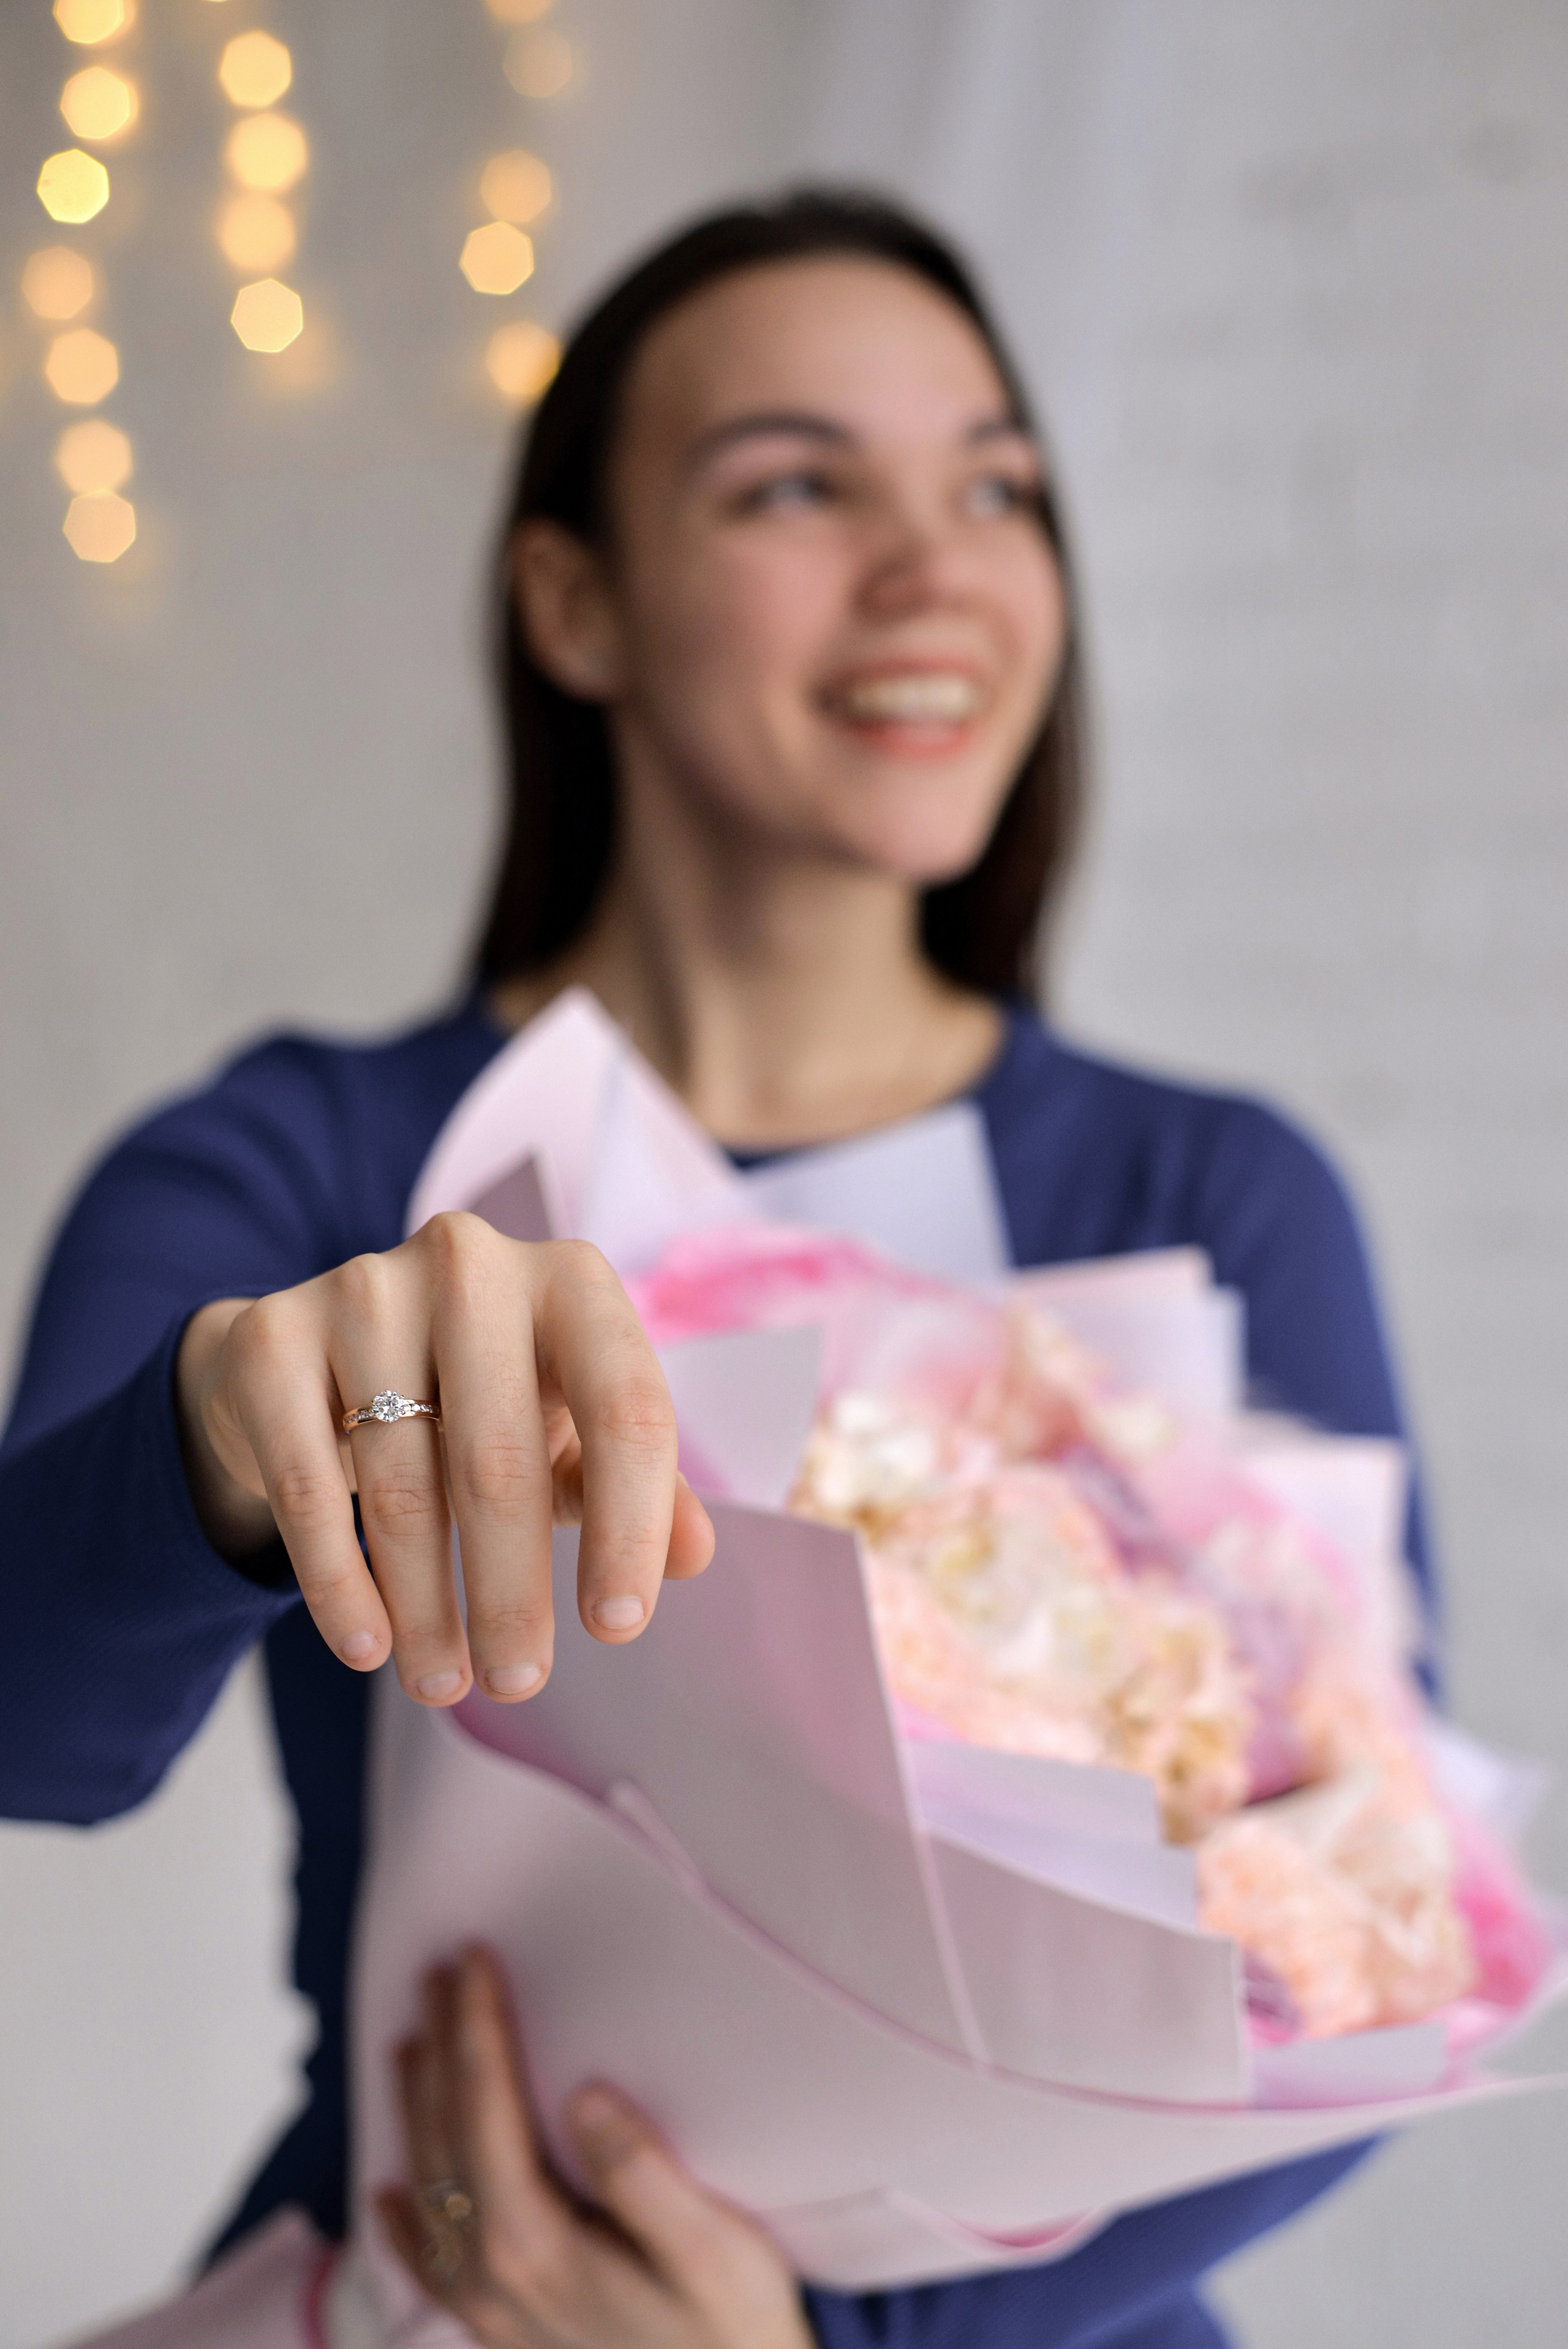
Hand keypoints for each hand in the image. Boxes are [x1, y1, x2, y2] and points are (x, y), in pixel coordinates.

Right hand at [175, 1216, 713, 1703]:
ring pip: (402, 1485)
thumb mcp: (568, 1429)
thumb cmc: (479, 1402)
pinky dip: (339, 1583)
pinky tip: (366, 1647)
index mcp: (571, 1281)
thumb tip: (696, 1555)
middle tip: (518, 1682)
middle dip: (512, 1592)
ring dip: (425, 1607)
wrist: (319, 1355)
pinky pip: (306, 1486)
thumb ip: (639, 1486)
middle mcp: (470, 1264)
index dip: (630, 1525)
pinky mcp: (274, 1337)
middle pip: (502, 1458)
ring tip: (442, 1684)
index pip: (626, 1406)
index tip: (619, 1625)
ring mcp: (363, 1290)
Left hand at [379, 1947, 813, 2348]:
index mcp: (536, 2246)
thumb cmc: (734, 2333)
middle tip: (434, 1974)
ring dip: (416, 2112)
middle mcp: (495, 2280)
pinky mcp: (504, 2337)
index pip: (486, 2110)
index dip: (476, 2028)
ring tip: (409, 2043)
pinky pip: (431, 2270)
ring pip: (430, 2193)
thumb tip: (583, 2096)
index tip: (470, 1960)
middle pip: (447, 2140)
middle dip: (440, 2049)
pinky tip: (387, 2198)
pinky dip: (403, 2224)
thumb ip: (643, 2175)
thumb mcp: (715, 2250)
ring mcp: (492, 2314)